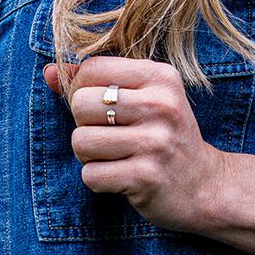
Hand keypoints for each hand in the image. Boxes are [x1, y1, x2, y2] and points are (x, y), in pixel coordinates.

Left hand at [42, 57, 227, 235]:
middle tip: (109, 136)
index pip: (91, 69)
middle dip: (84, 125)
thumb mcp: (141, 98)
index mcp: (159, 77)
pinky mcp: (146, 177)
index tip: (103, 109)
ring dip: (89, 155)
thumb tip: (48, 73)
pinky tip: (121, 177)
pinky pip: (91, 175)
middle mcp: (161, 105)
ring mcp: (156, 142)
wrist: (206, 186)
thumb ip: (94, 82)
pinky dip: (98, 180)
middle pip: (80, 104)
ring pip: (81, 141)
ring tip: (115, 157)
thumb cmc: (164, 136)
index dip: (84, 90)